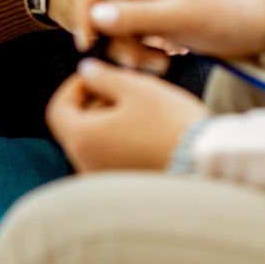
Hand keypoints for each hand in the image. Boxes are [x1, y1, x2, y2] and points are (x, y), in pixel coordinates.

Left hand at [46, 58, 208, 172]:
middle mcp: (85, 165)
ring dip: (111, 123)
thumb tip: (86, 72)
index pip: (58, 109)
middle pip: (77, 127)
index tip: (99, 77)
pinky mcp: (123, 190)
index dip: (75, 87)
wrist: (206, 164)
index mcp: (82, 139)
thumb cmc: (171, 124)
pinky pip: (112, 160)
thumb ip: (104, 76)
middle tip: (127, 91)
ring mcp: (103, 181)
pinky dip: (122, 143)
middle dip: (96, 104)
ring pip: (96, 143)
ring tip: (143, 113)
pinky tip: (149, 135)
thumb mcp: (137, 88)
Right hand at [66, 0, 264, 64]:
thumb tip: (94, 17)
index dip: (85, 10)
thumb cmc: (224, 16)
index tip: (87, 43)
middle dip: (117, 38)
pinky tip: (163, 60)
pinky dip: (141, 50)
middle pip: (105, 6)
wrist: (259, 28)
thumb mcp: (177, 19)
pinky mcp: (156, 14)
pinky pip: (133, 33)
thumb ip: (133, 18)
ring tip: (159, 64)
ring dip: (131, 49)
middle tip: (138, 62)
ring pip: (117, 25)